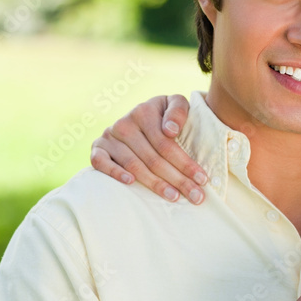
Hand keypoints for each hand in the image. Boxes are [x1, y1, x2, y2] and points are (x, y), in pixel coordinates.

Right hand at [89, 94, 208, 203]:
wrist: (138, 116)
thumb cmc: (163, 114)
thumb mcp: (174, 103)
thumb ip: (178, 110)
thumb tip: (170, 131)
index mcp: (144, 111)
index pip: (167, 144)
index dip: (185, 163)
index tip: (202, 179)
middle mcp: (124, 123)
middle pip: (153, 158)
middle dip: (177, 179)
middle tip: (195, 197)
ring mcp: (109, 136)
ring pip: (133, 165)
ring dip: (154, 183)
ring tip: (174, 197)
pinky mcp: (98, 148)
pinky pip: (101, 163)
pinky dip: (114, 172)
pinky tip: (131, 183)